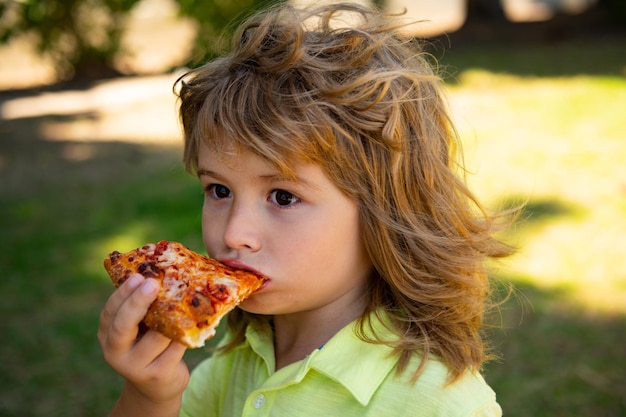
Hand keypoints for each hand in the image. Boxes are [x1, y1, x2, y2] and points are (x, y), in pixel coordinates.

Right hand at [98, 274, 189, 408]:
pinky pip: (174, 348)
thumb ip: (144, 308)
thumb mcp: (140, 329)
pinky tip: (196, 320)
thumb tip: (165, 271)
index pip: (111, 311)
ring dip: (170, 317)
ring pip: (156, 337)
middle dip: (137, 303)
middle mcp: (115, 352)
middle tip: (152, 284)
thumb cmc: (150, 346)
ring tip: (183, 296)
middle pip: (122, 326)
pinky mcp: (158, 375)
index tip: (139, 276)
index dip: (124, 293)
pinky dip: (185, 333)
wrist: (158, 386)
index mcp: (108, 335)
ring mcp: (136, 366)